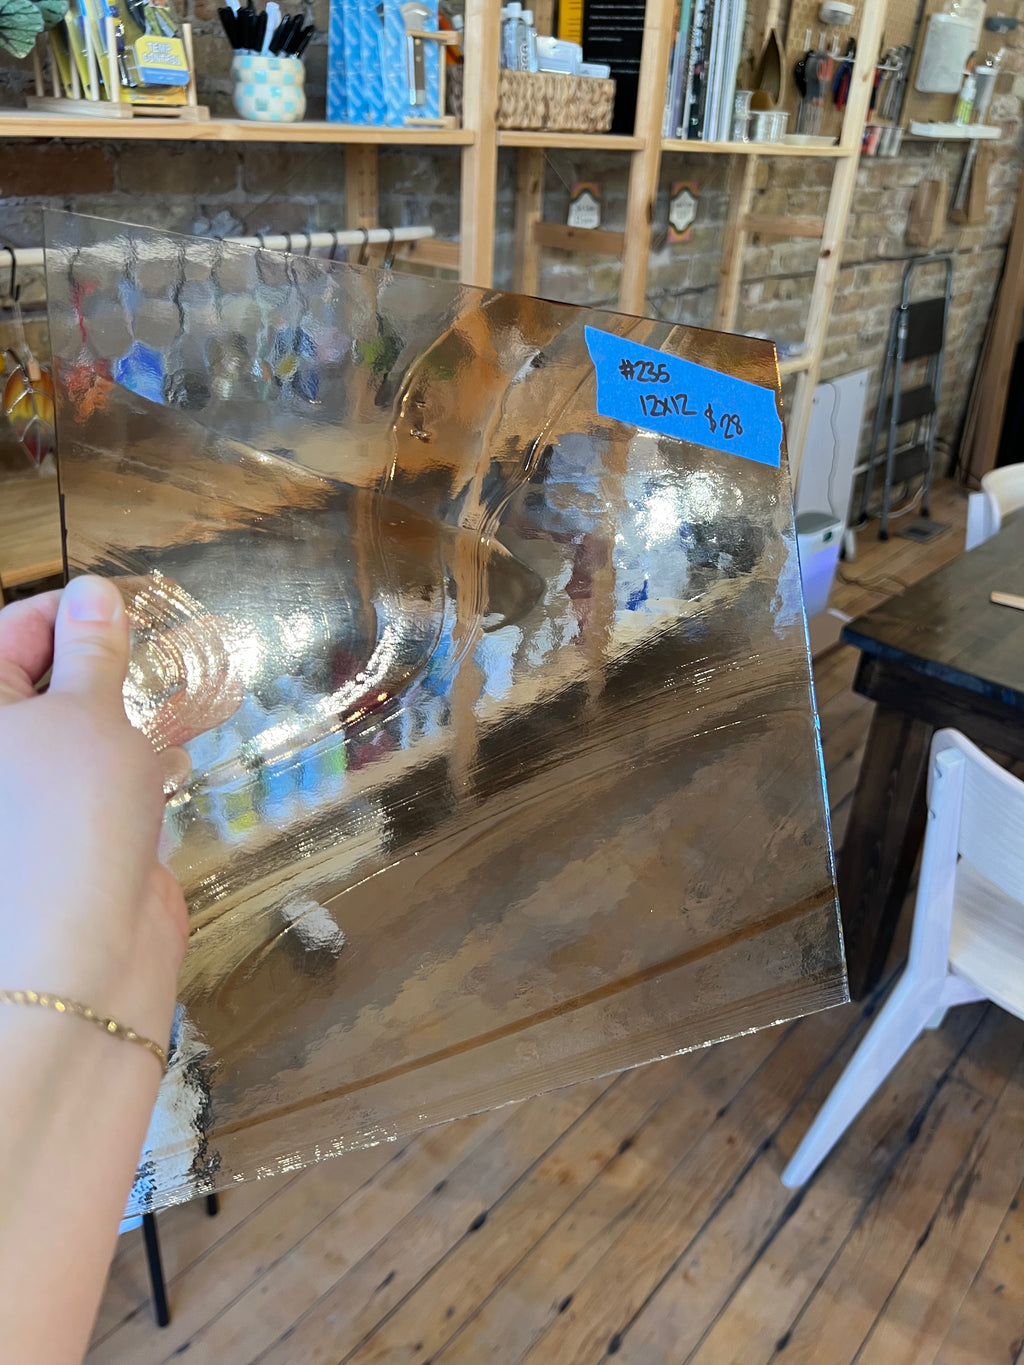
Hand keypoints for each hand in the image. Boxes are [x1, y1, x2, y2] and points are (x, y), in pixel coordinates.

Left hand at [0, 576, 187, 1050]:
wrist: (80, 964)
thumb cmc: (70, 824)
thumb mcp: (89, 717)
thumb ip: (95, 652)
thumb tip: (92, 593)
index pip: (12, 629)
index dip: (72, 611)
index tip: (128, 604)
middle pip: (43, 679)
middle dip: (103, 660)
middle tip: (159, 646)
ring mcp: (30, 796)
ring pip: (78, 729)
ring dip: (125, 709)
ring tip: (177, 692)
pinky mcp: (70, 833)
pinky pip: (102, 778)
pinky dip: (137, 758)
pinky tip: (175, 748)